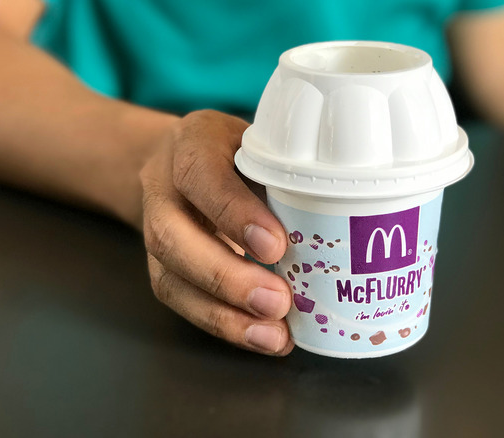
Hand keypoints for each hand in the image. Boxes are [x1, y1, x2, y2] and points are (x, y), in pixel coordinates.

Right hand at [140, 110, 293, 354]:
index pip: (202, 174)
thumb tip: (347, 214)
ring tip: (272, 335)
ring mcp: (156, 232)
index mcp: (192, 144)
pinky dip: (225, 325)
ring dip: (223, 315)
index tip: (276, 246)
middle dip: (226, 278)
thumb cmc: (237, 152)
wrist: (180, 162)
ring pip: (170, 278)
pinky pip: (182, 301)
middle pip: (171, 238)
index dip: (234, 213)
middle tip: (278, 302)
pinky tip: (265, 338)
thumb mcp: (262, 143)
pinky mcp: (162, 267)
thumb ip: (288, 171)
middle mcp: (163, 188)